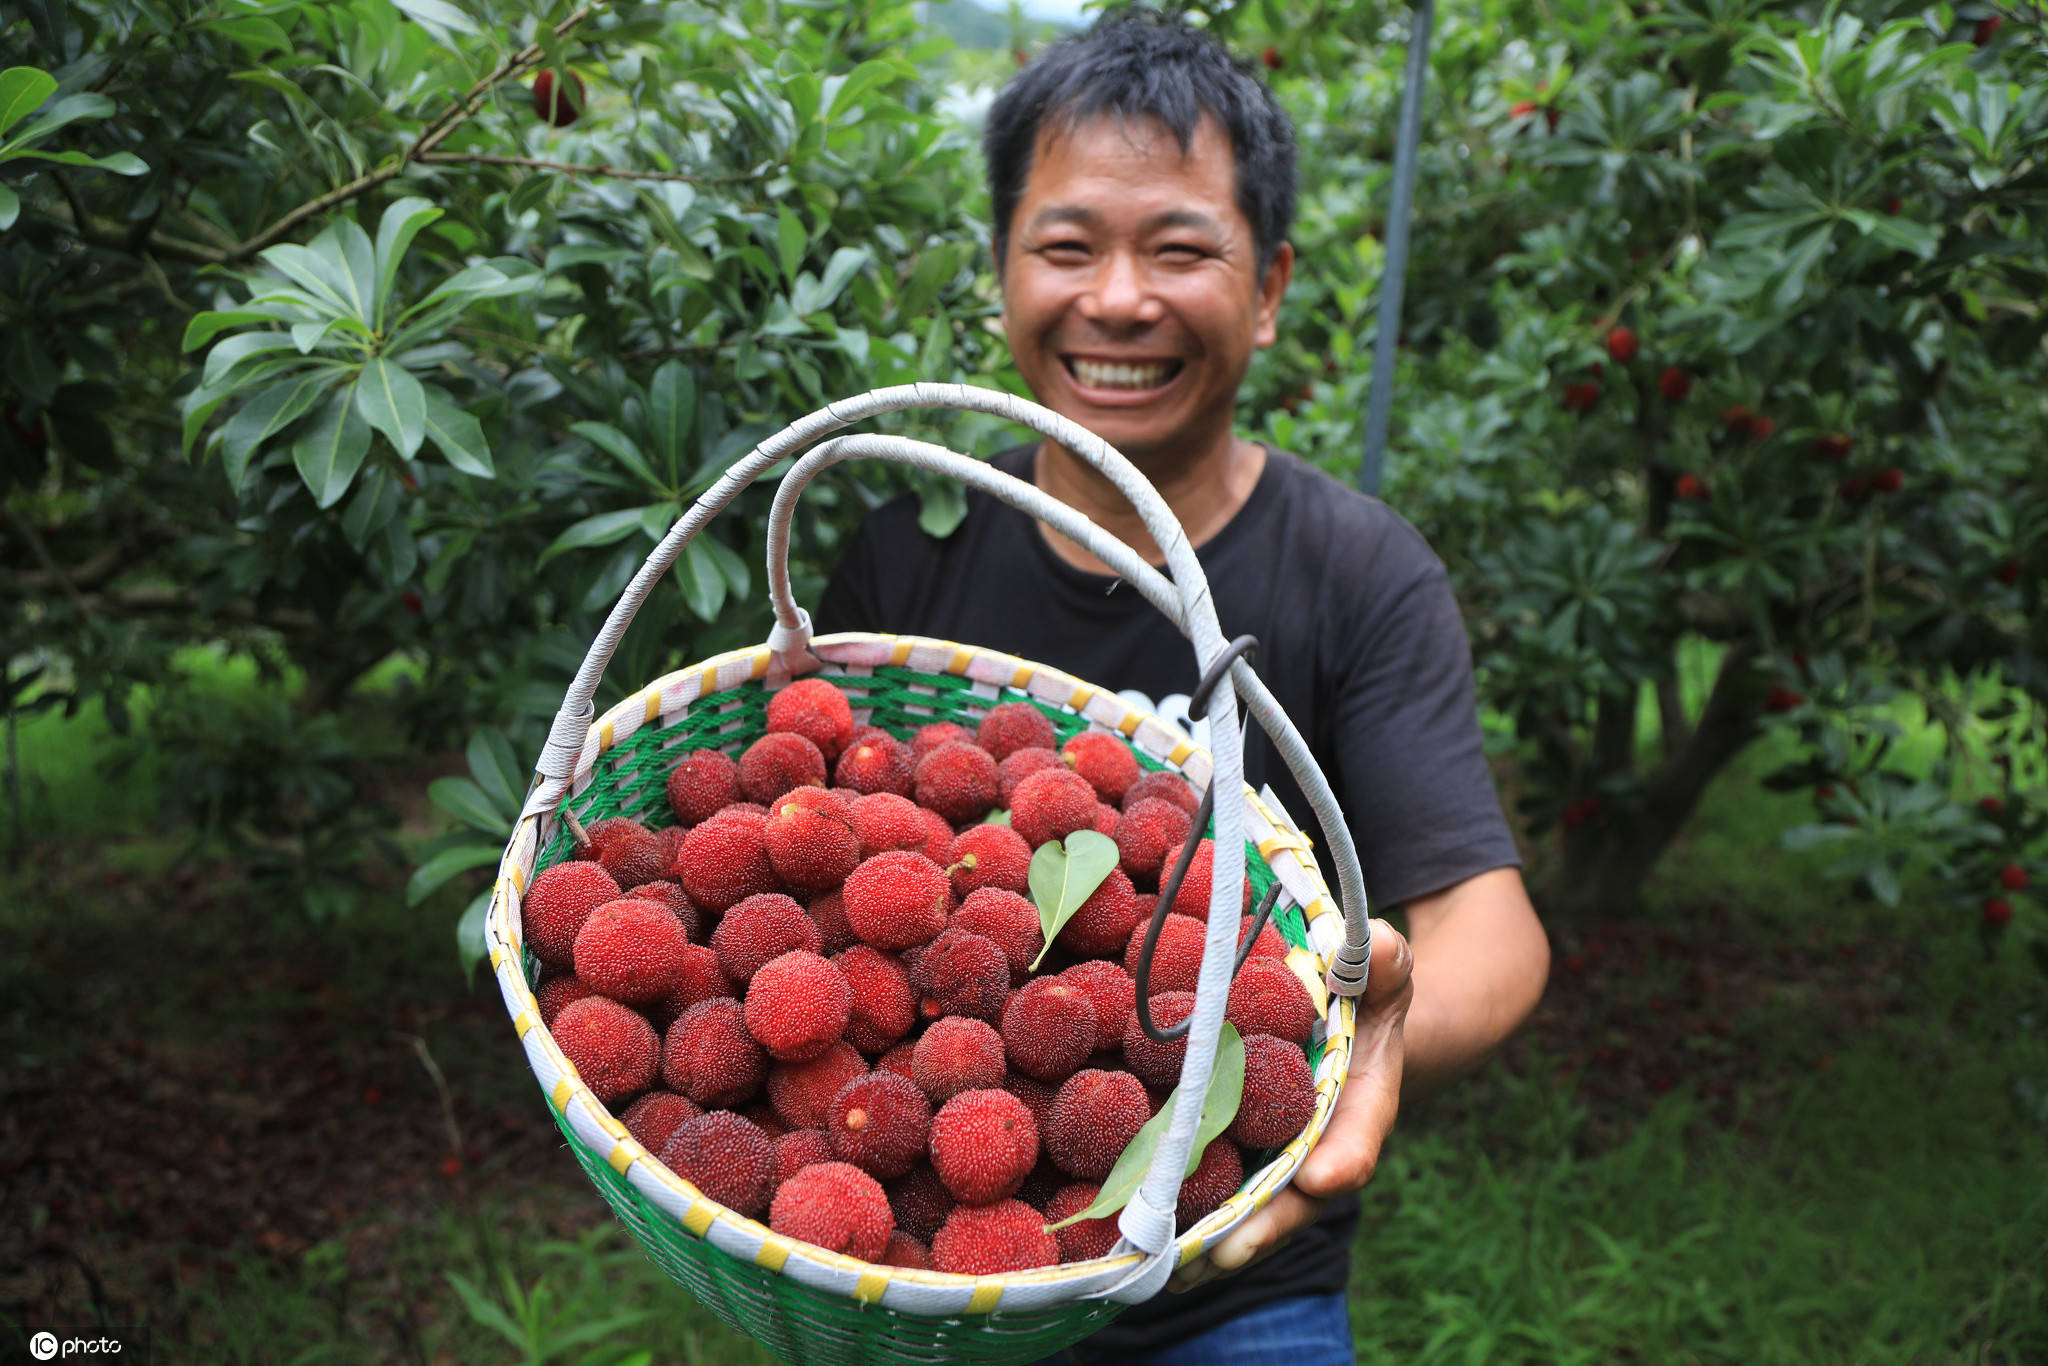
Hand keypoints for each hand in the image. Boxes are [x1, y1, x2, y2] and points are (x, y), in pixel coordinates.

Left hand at [1166, 917, 1413, 1291]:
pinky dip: (1183, 1221)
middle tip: (1220, 1253)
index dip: (1341, 1159)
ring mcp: (1276, 1157)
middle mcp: (1320, 1145)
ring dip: (1210, 1242)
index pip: (1358, 1136)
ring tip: (1169, 1271)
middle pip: (1293, 1196)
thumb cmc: (1360, 991)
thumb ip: (1382, 960)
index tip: (1319, 1178)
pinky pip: (1213, 1191)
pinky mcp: (1237, 1154)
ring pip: (1248, 1208)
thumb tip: (1372, 945)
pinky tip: (1143, 1249)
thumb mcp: (1380, 969)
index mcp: (1362, 1102)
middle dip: (1260, 1227)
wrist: (1340, 1017)